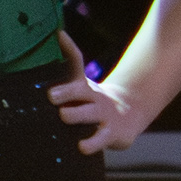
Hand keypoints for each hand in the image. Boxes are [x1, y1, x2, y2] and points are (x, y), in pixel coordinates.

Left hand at [47, 31, 148, 153]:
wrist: (128, 113)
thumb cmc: (94, 99)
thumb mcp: (82, 82)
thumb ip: (71, 61)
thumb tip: (58, 32)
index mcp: (84, 87)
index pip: (77, 68)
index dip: (68, 54)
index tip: (56, 49)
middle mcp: (95, 99)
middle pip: (81, 93)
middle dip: (67, 93)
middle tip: (52, 95)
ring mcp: (104, 116)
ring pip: (90, 115)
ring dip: (77, 114)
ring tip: (65, 115)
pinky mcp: (113, 134)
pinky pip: (100, 140)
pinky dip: (92, 143)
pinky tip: (82, 147)